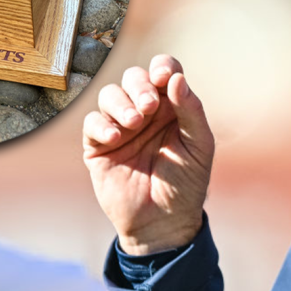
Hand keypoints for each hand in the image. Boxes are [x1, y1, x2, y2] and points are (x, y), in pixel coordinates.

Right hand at [83, 54, 214, 255]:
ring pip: (109, 94)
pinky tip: (116, 139)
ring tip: (134, 124)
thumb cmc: (186, 183)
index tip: (163, 78)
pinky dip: (101, 125)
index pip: (164, 71)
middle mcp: (145, 111)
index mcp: (172, 106)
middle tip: (148, 107)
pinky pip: (91, 122)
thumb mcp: (199, 146)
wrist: (163, 223)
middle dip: (139, 86)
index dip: (162, 67)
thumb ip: (190, 111)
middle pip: (133, 76)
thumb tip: (176, 79)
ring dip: (120, 104)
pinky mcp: (98, 146)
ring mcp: (120, 127)